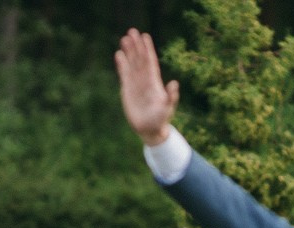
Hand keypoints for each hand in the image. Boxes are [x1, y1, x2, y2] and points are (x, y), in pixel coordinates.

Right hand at [115, 29, 178, 145]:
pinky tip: (119, 54)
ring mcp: (136, 84)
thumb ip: (171, 96)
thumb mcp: (167, 108)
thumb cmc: (161, 119)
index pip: (150, 62)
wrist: (150, 130)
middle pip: (140, 59)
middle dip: (136, 45)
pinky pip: (124, 74)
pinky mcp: (127, 90)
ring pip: (132, 64)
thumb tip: (175, 84)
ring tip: (124, 38)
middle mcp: (145, 80)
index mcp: (154, 82)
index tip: (145, 36)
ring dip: (129, 51)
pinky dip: (122, 64)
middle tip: (132, 31)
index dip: (147, 49)